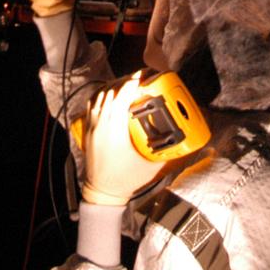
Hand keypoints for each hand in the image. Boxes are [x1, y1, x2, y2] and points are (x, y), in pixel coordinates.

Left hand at [81, 72, 163, 205]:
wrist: (102, 192)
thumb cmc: (125, 180)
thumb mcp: (150, 166)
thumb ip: (166, 152)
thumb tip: (182, 141)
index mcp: (115, 132)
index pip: (120, 100)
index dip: (130, 85)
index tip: (141, 77)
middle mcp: (100, 127)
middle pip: (109, 95)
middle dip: (123, 84)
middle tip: (137, 81)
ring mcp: (92, 128)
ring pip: (98, 99)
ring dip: (111, 90)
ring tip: (125, 87)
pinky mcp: (87, 132)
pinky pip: (92, 107)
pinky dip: (101, 99)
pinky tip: (110, 99)